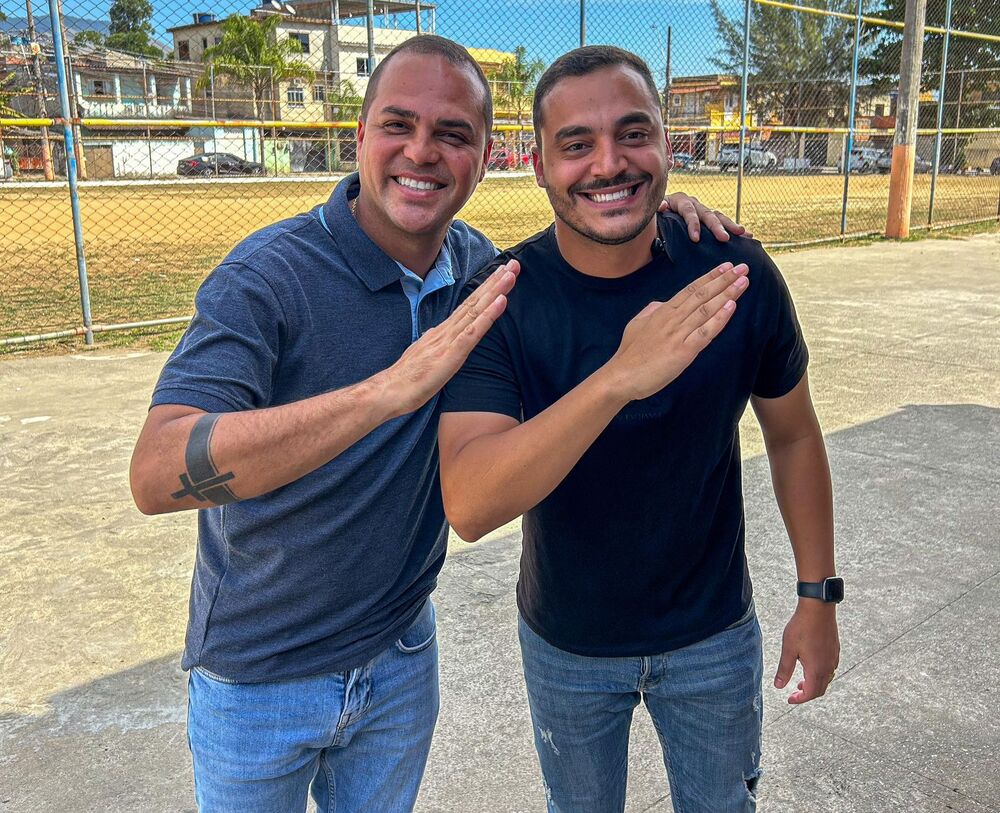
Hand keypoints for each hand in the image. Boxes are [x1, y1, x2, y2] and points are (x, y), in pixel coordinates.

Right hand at [383, 260, 518, 414]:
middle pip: (475, 301)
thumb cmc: (407, 378)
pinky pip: (473, 331)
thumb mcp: (424, 355)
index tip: (501, 274)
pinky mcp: (452, 353)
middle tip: (514, 263)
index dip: (486, 290)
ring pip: (476, 310)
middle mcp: (447, 330)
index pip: (468, 306)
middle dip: (495, 282)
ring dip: (495, 290)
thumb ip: (432, 342)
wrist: (390, 390)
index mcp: (443, 332)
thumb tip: (437, 334)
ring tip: (510, 274)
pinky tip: (501, 301)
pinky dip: (488, 315)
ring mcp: (449, 340)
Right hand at [602, 262, 748, 402]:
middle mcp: (672, 318)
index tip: (726, 267)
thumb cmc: (629, 353)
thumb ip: (652, 311)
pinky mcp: (683, 351)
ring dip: (728, 294)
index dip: (710, 277)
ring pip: (706, 309)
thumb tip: (662, 304)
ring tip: (743, 281)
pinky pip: (705, 332)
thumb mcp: (638, 324)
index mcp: (662, 311)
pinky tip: (732, 306)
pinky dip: (719, 318)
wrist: (621, 376)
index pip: (691, 289)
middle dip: (725, 280)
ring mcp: (678, 334)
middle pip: (702, 294)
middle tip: (743, 267)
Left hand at [658, 193, 751, 242]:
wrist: (656, 215)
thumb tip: (662, 206)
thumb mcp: (653, 214)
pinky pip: (721, 221)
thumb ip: (657, 211)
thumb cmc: (654, 218)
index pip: (688, 211)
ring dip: (730, 225)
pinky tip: (746, 235)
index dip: (693, 224)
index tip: (695, 238)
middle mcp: (693, 203)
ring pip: (717, 216)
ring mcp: (701, 210)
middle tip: (724, 238)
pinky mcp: (707, 218)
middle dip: (716, 226)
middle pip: (706, 213)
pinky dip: (733, 228)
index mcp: (679, 201)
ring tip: (742, 233)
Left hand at [774, 600, 840, 703]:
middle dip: (807, 694)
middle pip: (820, 689)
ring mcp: (833, 658)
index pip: (810, 693)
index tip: (789, 699)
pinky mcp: (835, 650)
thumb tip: (779, 686)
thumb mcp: (789, 649)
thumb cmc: (802, 627)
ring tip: (801, 681)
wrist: (818, 609)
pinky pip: (830, 669)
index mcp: (817, 669)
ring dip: (814, 684)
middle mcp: (828, 667)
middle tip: (794, 693)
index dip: (799, 699)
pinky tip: (811, 666)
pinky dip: (820, 675)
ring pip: (826, 680)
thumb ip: (784, 669)